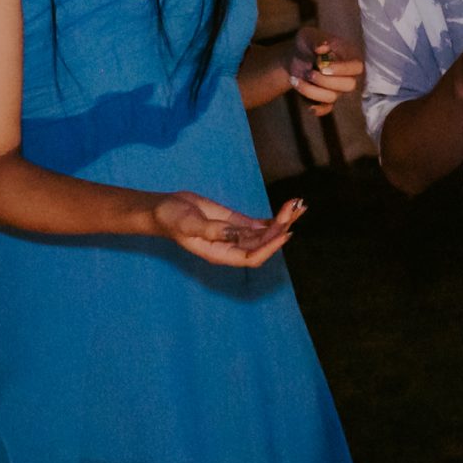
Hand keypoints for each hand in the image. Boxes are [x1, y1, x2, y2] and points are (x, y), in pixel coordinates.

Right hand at [153, 192, 302, 267]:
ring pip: (265, 233)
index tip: (285, 232)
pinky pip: (259, 224)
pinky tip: (287, 209)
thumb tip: (236, 234)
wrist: (164, 208)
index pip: (251, 257)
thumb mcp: (189, 224)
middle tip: (296, 208)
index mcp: (220, 254)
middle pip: (263, 244)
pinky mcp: (236, 223)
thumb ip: (213, 230)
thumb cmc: (171, 219)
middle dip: (281, 227)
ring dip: (282, 220)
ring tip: (298, 205)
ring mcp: (235, 235)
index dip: (270, 247)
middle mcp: (231, 248)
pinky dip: (274, 217)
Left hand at [284, 28, 363, 115]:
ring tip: (295, 79)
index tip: (321, 66)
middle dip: (325, 81)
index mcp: (350, 56)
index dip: (342, 69)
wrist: (296, 58)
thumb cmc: (306, 44)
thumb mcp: (308, 36)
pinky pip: (326, 109)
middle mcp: (348, 74)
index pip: (357, 67)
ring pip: (332, 97)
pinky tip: (307, 105)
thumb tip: (322, 47)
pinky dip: (317, 108)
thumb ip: (315, 39)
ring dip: (311, 90)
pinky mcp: (327, 99)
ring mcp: (339, 88)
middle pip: (350, 85)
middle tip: (309, 72)